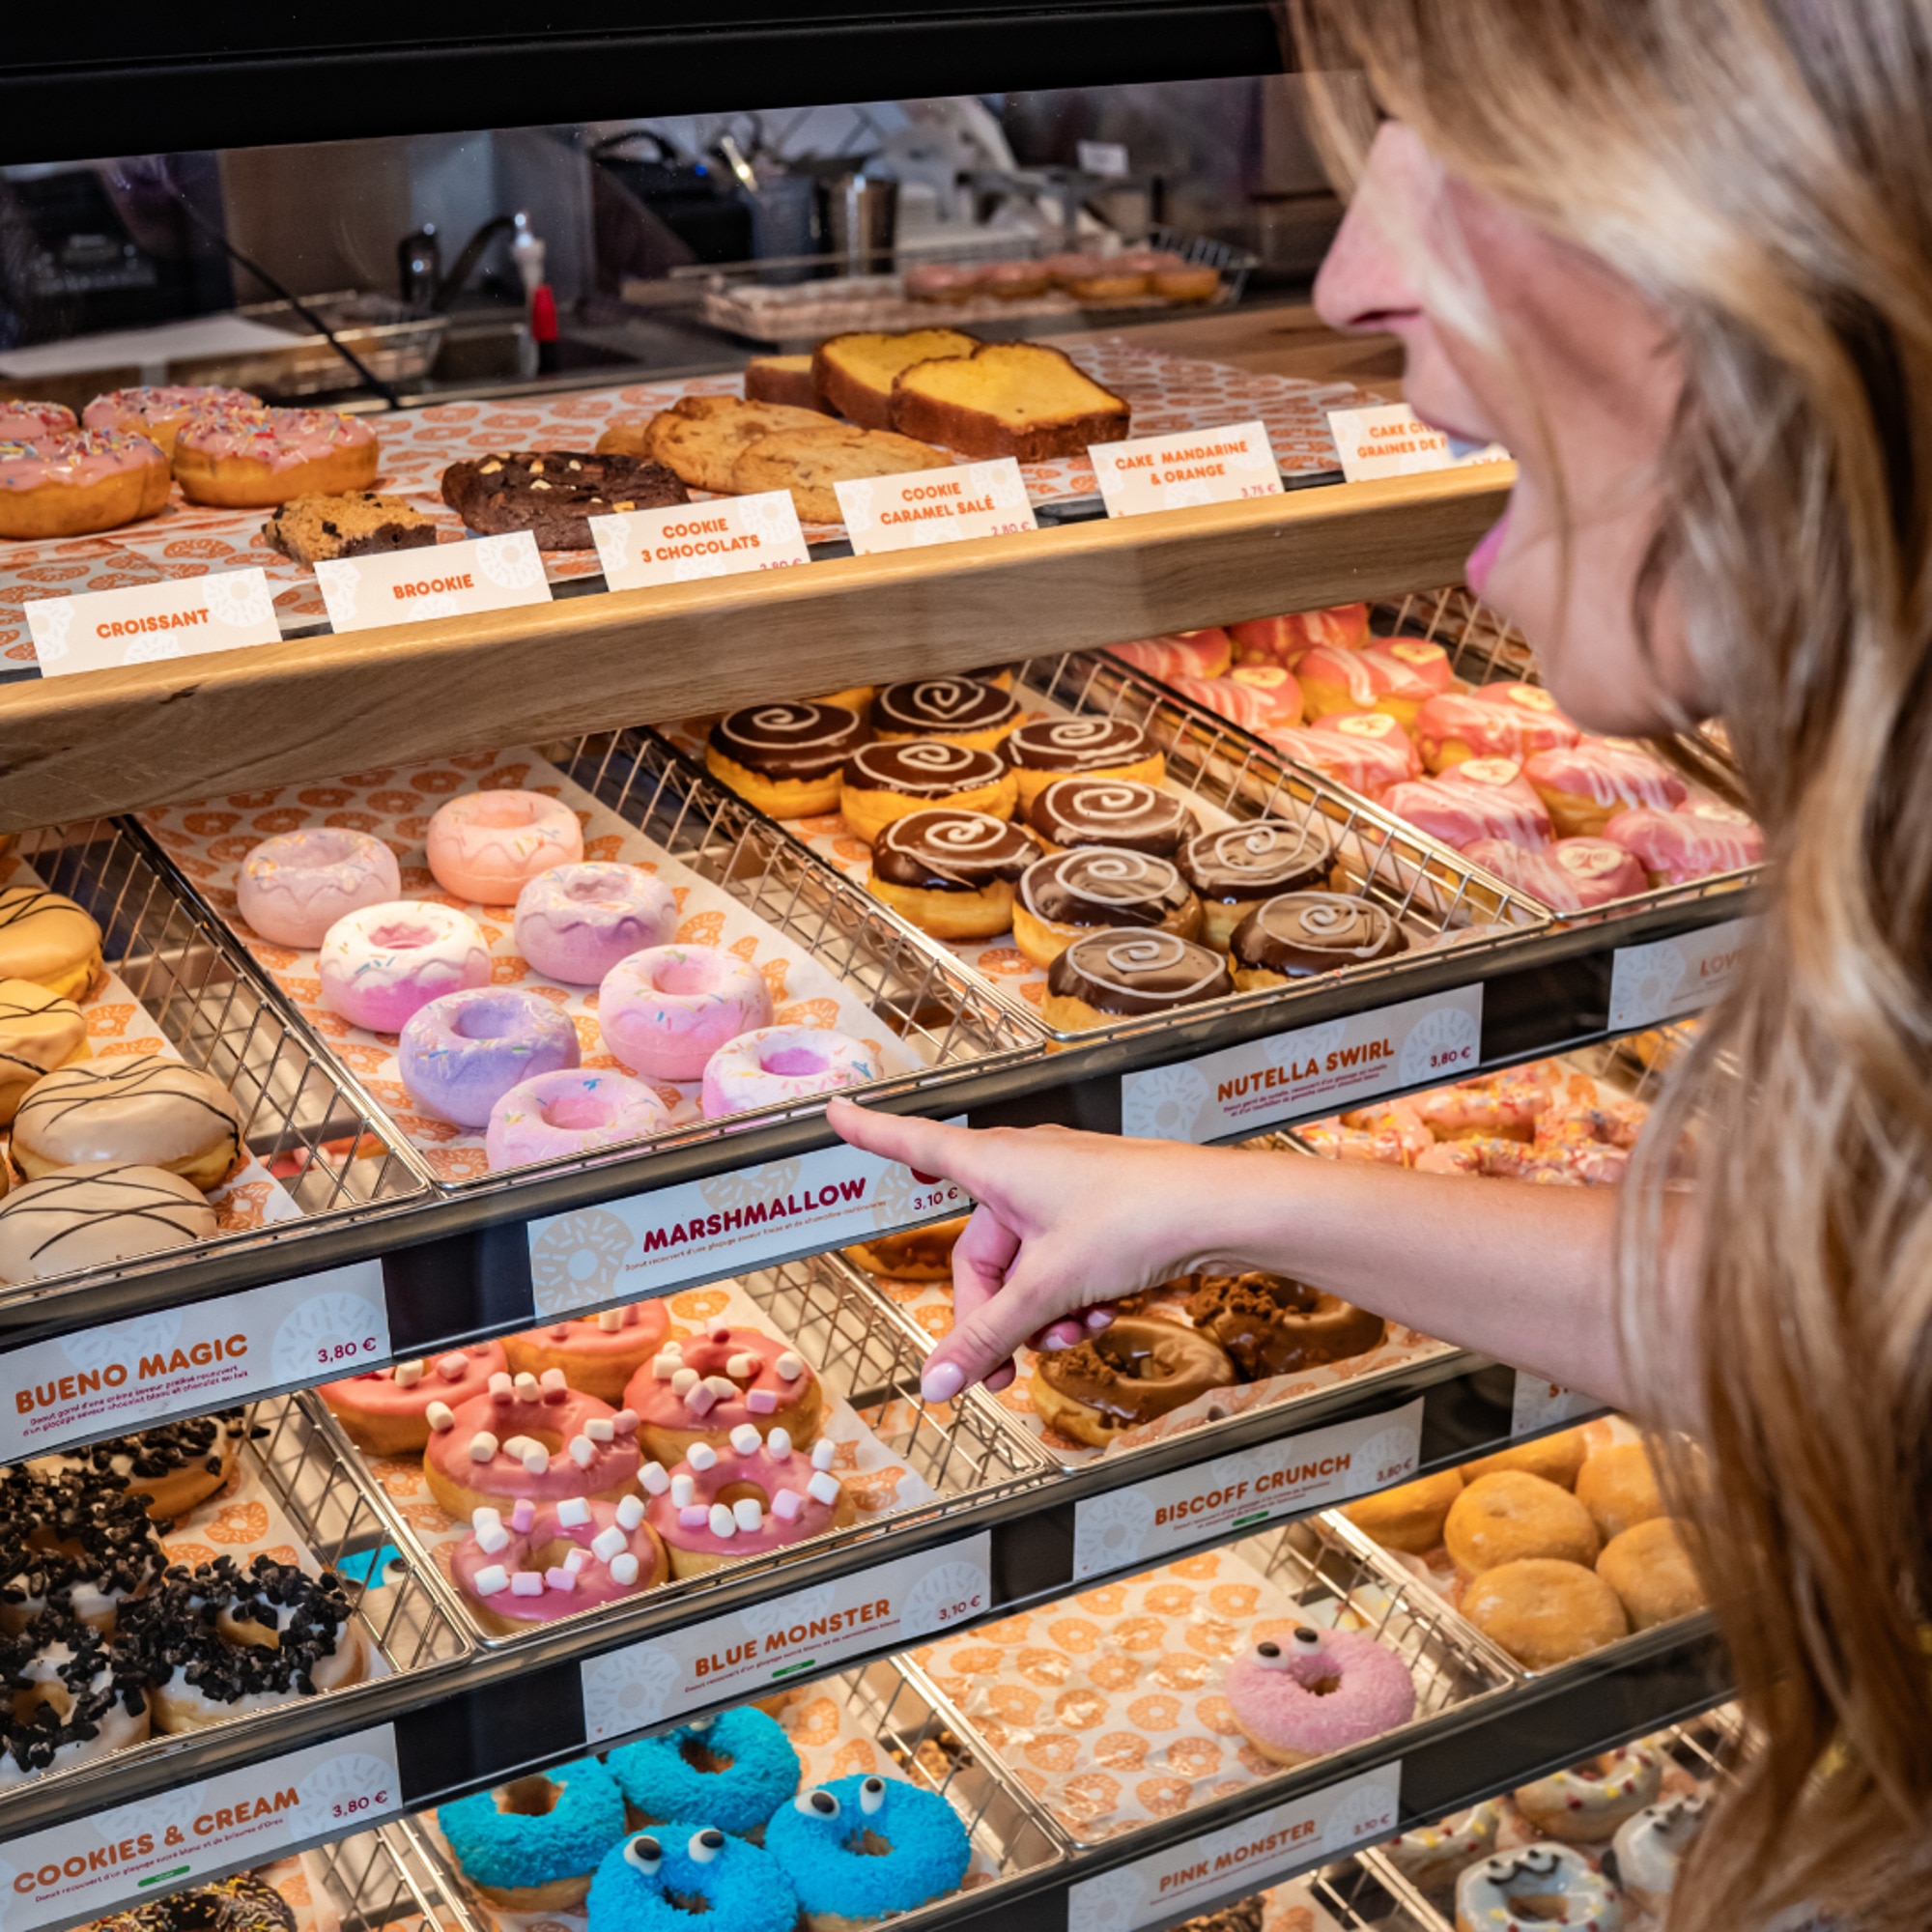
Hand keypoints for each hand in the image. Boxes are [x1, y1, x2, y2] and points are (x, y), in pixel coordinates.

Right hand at [828, 1099, 1235, 1401]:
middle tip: (1005, 1373)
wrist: (1221, 1210)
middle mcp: (1024, 1169)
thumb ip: (989, 1337)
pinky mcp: (1097, 1216)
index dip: (872, 1133)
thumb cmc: (1136, 1215)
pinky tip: (1098, 1318)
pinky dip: (1071, 1300)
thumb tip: (936, 1382)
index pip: (915, 1144)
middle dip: (993, 1316)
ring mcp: (1063, 1193)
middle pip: (978, 1254)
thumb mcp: (1048, 1287)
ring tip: (1070, 1338)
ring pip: (1024, 1270)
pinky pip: (1060, 1267)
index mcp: (996, 1162)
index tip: (835, 1112)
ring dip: (1039, 1316)